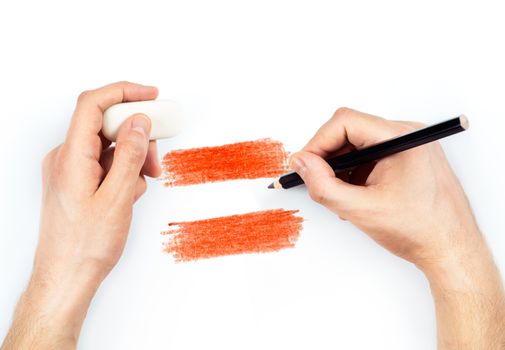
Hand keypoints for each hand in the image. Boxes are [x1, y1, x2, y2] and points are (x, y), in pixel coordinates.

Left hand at [2, 82, 159, 348]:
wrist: (66, 278)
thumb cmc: (85, 246)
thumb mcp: (117, 198)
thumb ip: (130, 156)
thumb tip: (140, 123)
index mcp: (70, 156)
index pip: (93, 104)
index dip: (124, 92)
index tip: (151, 96)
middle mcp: (67, 158)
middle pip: (106, 126)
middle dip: (137, 135)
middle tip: (157, 156)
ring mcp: (71, 170)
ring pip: (109, 146)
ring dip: (133, 157)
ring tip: (144, 182)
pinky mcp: (78, 182)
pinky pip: (105, 163)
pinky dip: (123, 171)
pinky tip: (130, 193)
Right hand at [290, 107, 504, 347]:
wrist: (451, 250)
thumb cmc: (420, 231)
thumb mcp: (360, 210)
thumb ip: (323, 185)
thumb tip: (300, 162)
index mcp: (402, 139)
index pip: (345, 122)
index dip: (318, 143)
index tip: (303, 165)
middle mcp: (407, 135)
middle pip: (350, 130)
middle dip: (328, 156)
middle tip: (316, 181)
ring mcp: (408, 146)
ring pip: (358, 144)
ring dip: (341, 167)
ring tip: (339, 196)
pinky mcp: (406, 158)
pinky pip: (370, 155)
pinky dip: (355, 172)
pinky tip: (354, 195)